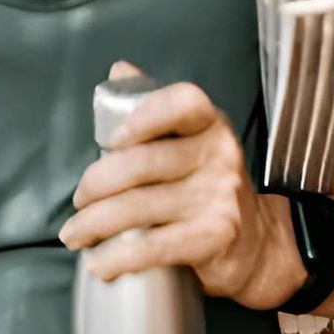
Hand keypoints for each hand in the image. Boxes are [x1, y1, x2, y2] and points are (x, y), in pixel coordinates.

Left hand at [58, 60, 286, 303]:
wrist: (259, 244)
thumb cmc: (208, 185)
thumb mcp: (190, 139)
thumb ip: (154, 104)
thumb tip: (119, 70)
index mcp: (209, 124)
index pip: (182, 102)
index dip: (143, 116)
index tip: (109, 139)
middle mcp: (219, 155)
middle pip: (141, 163)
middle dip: (95, 185)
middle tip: (78, 202)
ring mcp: (219, 197)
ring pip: (138, 207)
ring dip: (93, 224)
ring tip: (74, 235)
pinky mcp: (214, 238)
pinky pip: (153, 246)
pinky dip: (117, 257)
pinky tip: (99, 264)